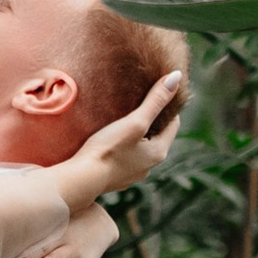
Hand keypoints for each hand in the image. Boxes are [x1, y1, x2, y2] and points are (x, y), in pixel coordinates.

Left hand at [14, 200, 118, 257]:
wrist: (101, 221)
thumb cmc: (66, 218)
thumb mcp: (52, 214)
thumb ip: (29, 221)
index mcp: (50, 225)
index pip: (33, 232)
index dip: (20, 240)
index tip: (4, 248)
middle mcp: (60, 238)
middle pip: (42, 246)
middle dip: (28, 256)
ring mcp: (72, 253)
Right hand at [62, 67, 183, 212]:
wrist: (81, 180)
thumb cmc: (108, 149)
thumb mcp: (135, 121)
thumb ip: (155, 101)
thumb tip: (176, 77)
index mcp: (158, 153)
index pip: (173, 125)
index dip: (168, 107)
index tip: (160, 92)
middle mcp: (149, 167)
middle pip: (156, 137)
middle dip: (152, 121)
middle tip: (142, 102)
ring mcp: (131, 175)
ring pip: (140, 149)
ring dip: (137, 136)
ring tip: (126, 121)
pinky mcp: (115, 179)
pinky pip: (124, 159)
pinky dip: (123, 148)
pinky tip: (112, 142)